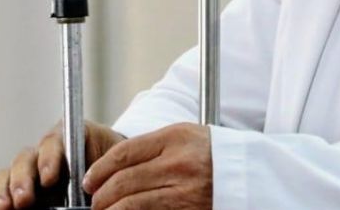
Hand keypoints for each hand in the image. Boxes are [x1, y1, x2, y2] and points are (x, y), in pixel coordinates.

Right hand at [0, 119, 125, 208]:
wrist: (113, 170)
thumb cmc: (112, 164)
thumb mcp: (111, 162)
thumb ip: (100, 171)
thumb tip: (91, 193)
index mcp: (69, 138)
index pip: (55, 143)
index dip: (49, 159)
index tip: (50, 179)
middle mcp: (46, 151)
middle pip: (27, 158)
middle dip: (23, 179)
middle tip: (24, 199)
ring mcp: (31, 168)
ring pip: (11, 171)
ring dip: (6, 188)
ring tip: (6, 206)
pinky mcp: (22, 184)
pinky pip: (3, 185)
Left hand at [81, 122, 211, 209]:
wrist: (249, 172)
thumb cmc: (213, 153)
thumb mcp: (186, 136)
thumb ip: (153, 146)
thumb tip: (113, 165)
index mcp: (175, 138)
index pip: (123, 153)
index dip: (99, 169)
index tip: (90, 179)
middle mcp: (178, 163)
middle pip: (123, 181)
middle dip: (100, 195)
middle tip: (94, 200)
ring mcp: (184, 190)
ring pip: (131, 204)